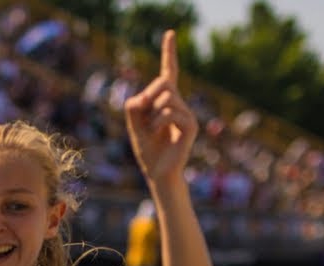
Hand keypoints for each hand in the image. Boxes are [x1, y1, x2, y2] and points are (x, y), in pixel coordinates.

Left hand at [124, 30, 197, 185]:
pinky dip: (157, 122)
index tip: (169, 33)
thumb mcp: (133, 126)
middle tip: (143, 116)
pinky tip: (156, 132)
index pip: (169, 72)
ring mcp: (186, 114)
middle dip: (148, 96)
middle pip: (163, 82)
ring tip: (152, 129)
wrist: (158, 173)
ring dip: (151, 114)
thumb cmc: (147, 150)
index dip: (169, 53)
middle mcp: (179, 104)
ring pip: (165, 97)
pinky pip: (169, 113)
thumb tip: (144, 97)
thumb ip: (133, 108)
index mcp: (165, 101)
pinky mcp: (190, 125)